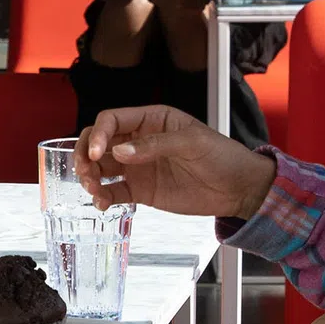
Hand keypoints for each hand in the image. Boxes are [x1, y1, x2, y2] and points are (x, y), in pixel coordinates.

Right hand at [76, 104, 276, 218]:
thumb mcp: (192, 143)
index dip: (99, 134)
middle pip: (98, 142)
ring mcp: (138, 166)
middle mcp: (139, 141)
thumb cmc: (222, 156)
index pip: (112, 120)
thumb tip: (121, 152)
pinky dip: (103, 197)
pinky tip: (102, 203)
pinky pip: (114, 191)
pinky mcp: (141, 190)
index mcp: (151, 120)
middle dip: (85, 155)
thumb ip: (155, 145)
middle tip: (86, 172)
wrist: (239, 189)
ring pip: (101, 167)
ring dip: (90, 177)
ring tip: (95, 191)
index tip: (97, 153)